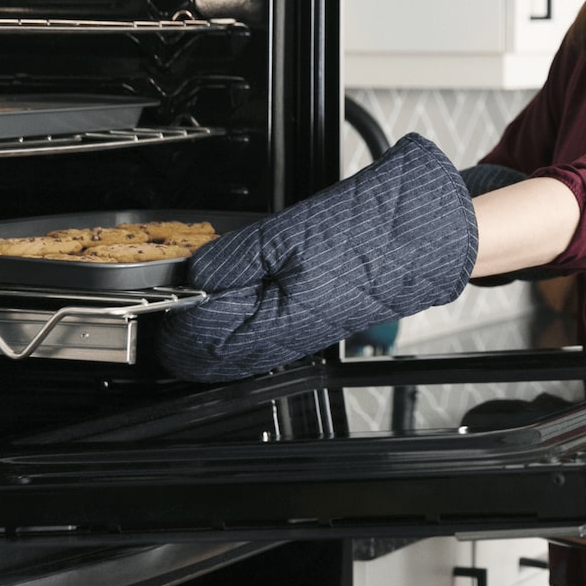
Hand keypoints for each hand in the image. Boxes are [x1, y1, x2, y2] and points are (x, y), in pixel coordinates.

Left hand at [156, 133, 477, 381]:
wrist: (426, 239)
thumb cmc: (373, 233)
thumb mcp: (292, 232)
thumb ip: (238, 257)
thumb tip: (198, 275)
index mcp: (283, 318)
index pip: (206, 339)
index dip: (176, 321)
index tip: (159, 300)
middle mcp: (292, 336)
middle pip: (220, 353)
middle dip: (189, 334)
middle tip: (170, 306)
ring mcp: (305, 332)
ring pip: (242, 348)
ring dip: (214, 329)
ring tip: (198, 302)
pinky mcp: (318, 320)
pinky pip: (266, 337)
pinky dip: (242, 325)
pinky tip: (235, 303)